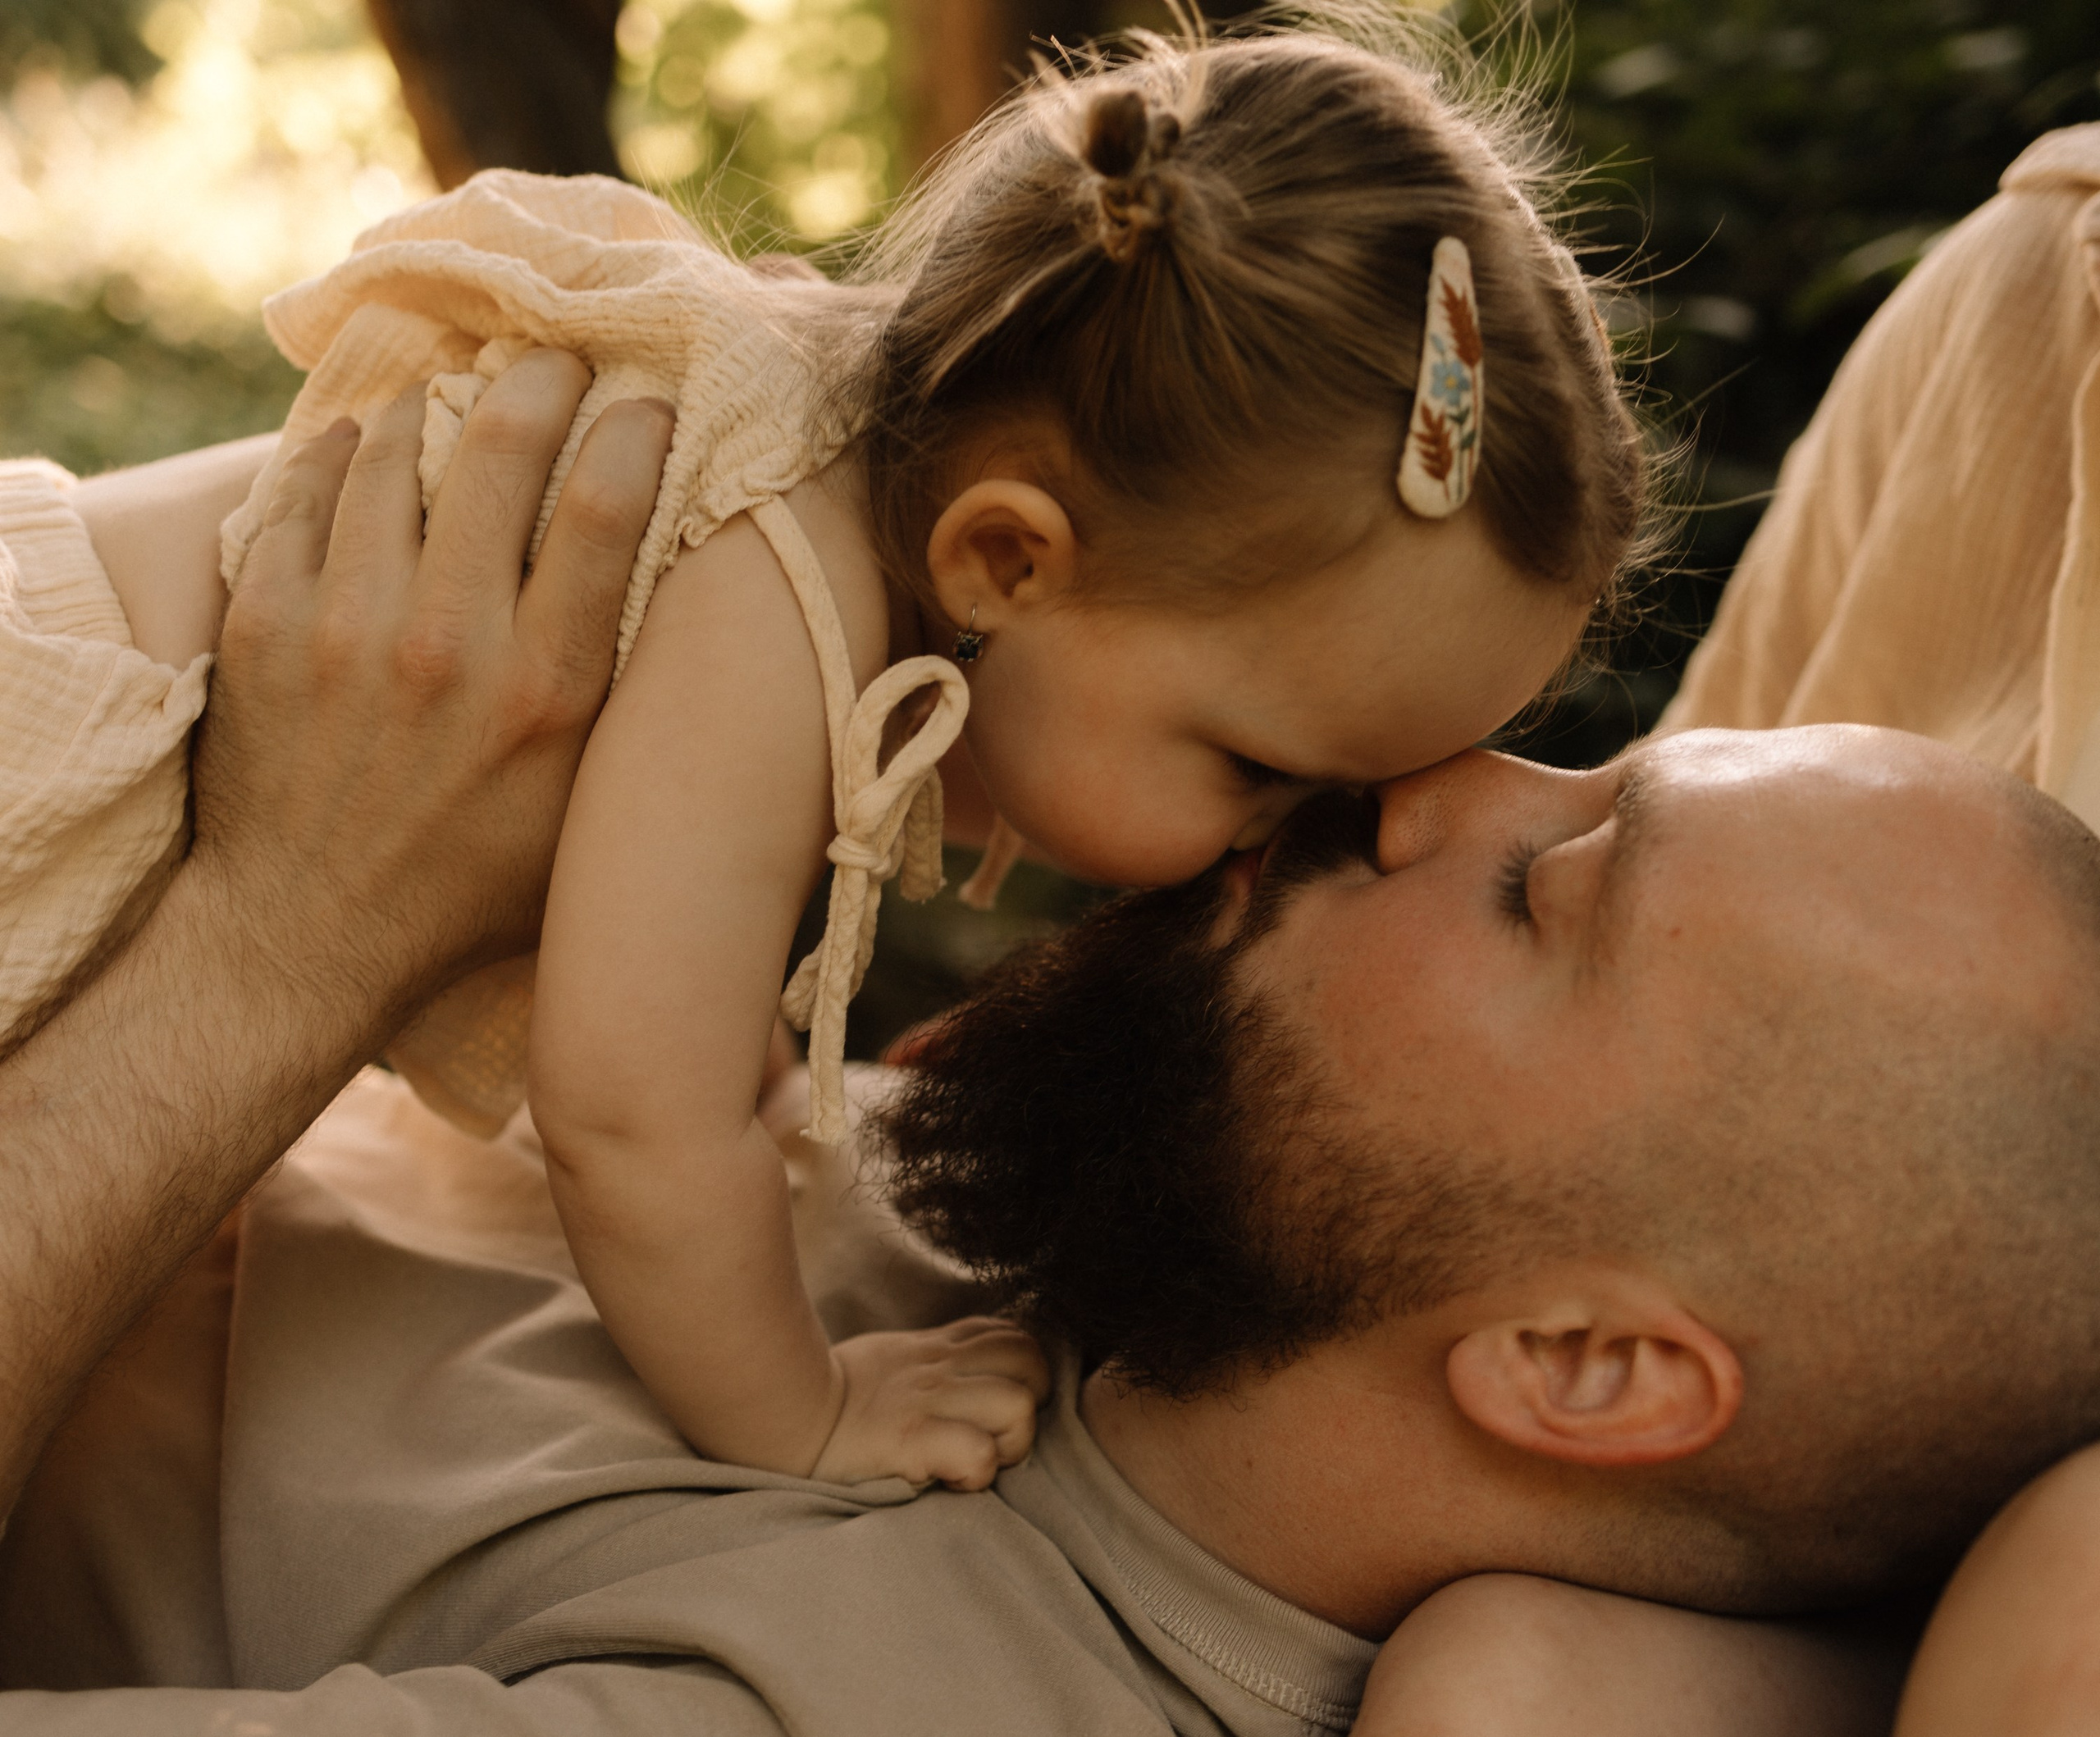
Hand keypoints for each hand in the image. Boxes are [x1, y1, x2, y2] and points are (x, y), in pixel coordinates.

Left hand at [190, 351, 672, 1028]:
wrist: (309, 935)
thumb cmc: (473, 880)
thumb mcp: (585, 806)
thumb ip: (621, 698)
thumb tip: (675, 583)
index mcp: (548, 691)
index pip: (606, 506)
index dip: (635, 427)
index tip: (649, 399)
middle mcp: (450, 645)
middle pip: (503, 446)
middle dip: (540, 378)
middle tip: (555, 359)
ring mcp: (345, 627)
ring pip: (397, 450)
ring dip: (438, 405)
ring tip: (461, 395)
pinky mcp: (265, 624)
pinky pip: (304, 491)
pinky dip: (342, 451)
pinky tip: (367, 442)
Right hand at [811, 1318, 1049, 1489]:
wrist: (778, 1414)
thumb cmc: (832, 1397)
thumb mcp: (892, 1359)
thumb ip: (936, 1357)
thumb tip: (975, 1368)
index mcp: (936, 1348)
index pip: (1014, 1335)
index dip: (1022, 1371)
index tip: (996, 1404)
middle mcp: (939, 1367)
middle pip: (1032, 1362)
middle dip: (1029, 1403)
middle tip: (994, 1437)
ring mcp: (927, 1401)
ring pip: (1019, 1406)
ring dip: (1010, 1443)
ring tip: (974, 1460)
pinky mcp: (911, 1440)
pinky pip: (980, 1453)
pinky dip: (977, 1473)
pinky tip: (950, 1480)